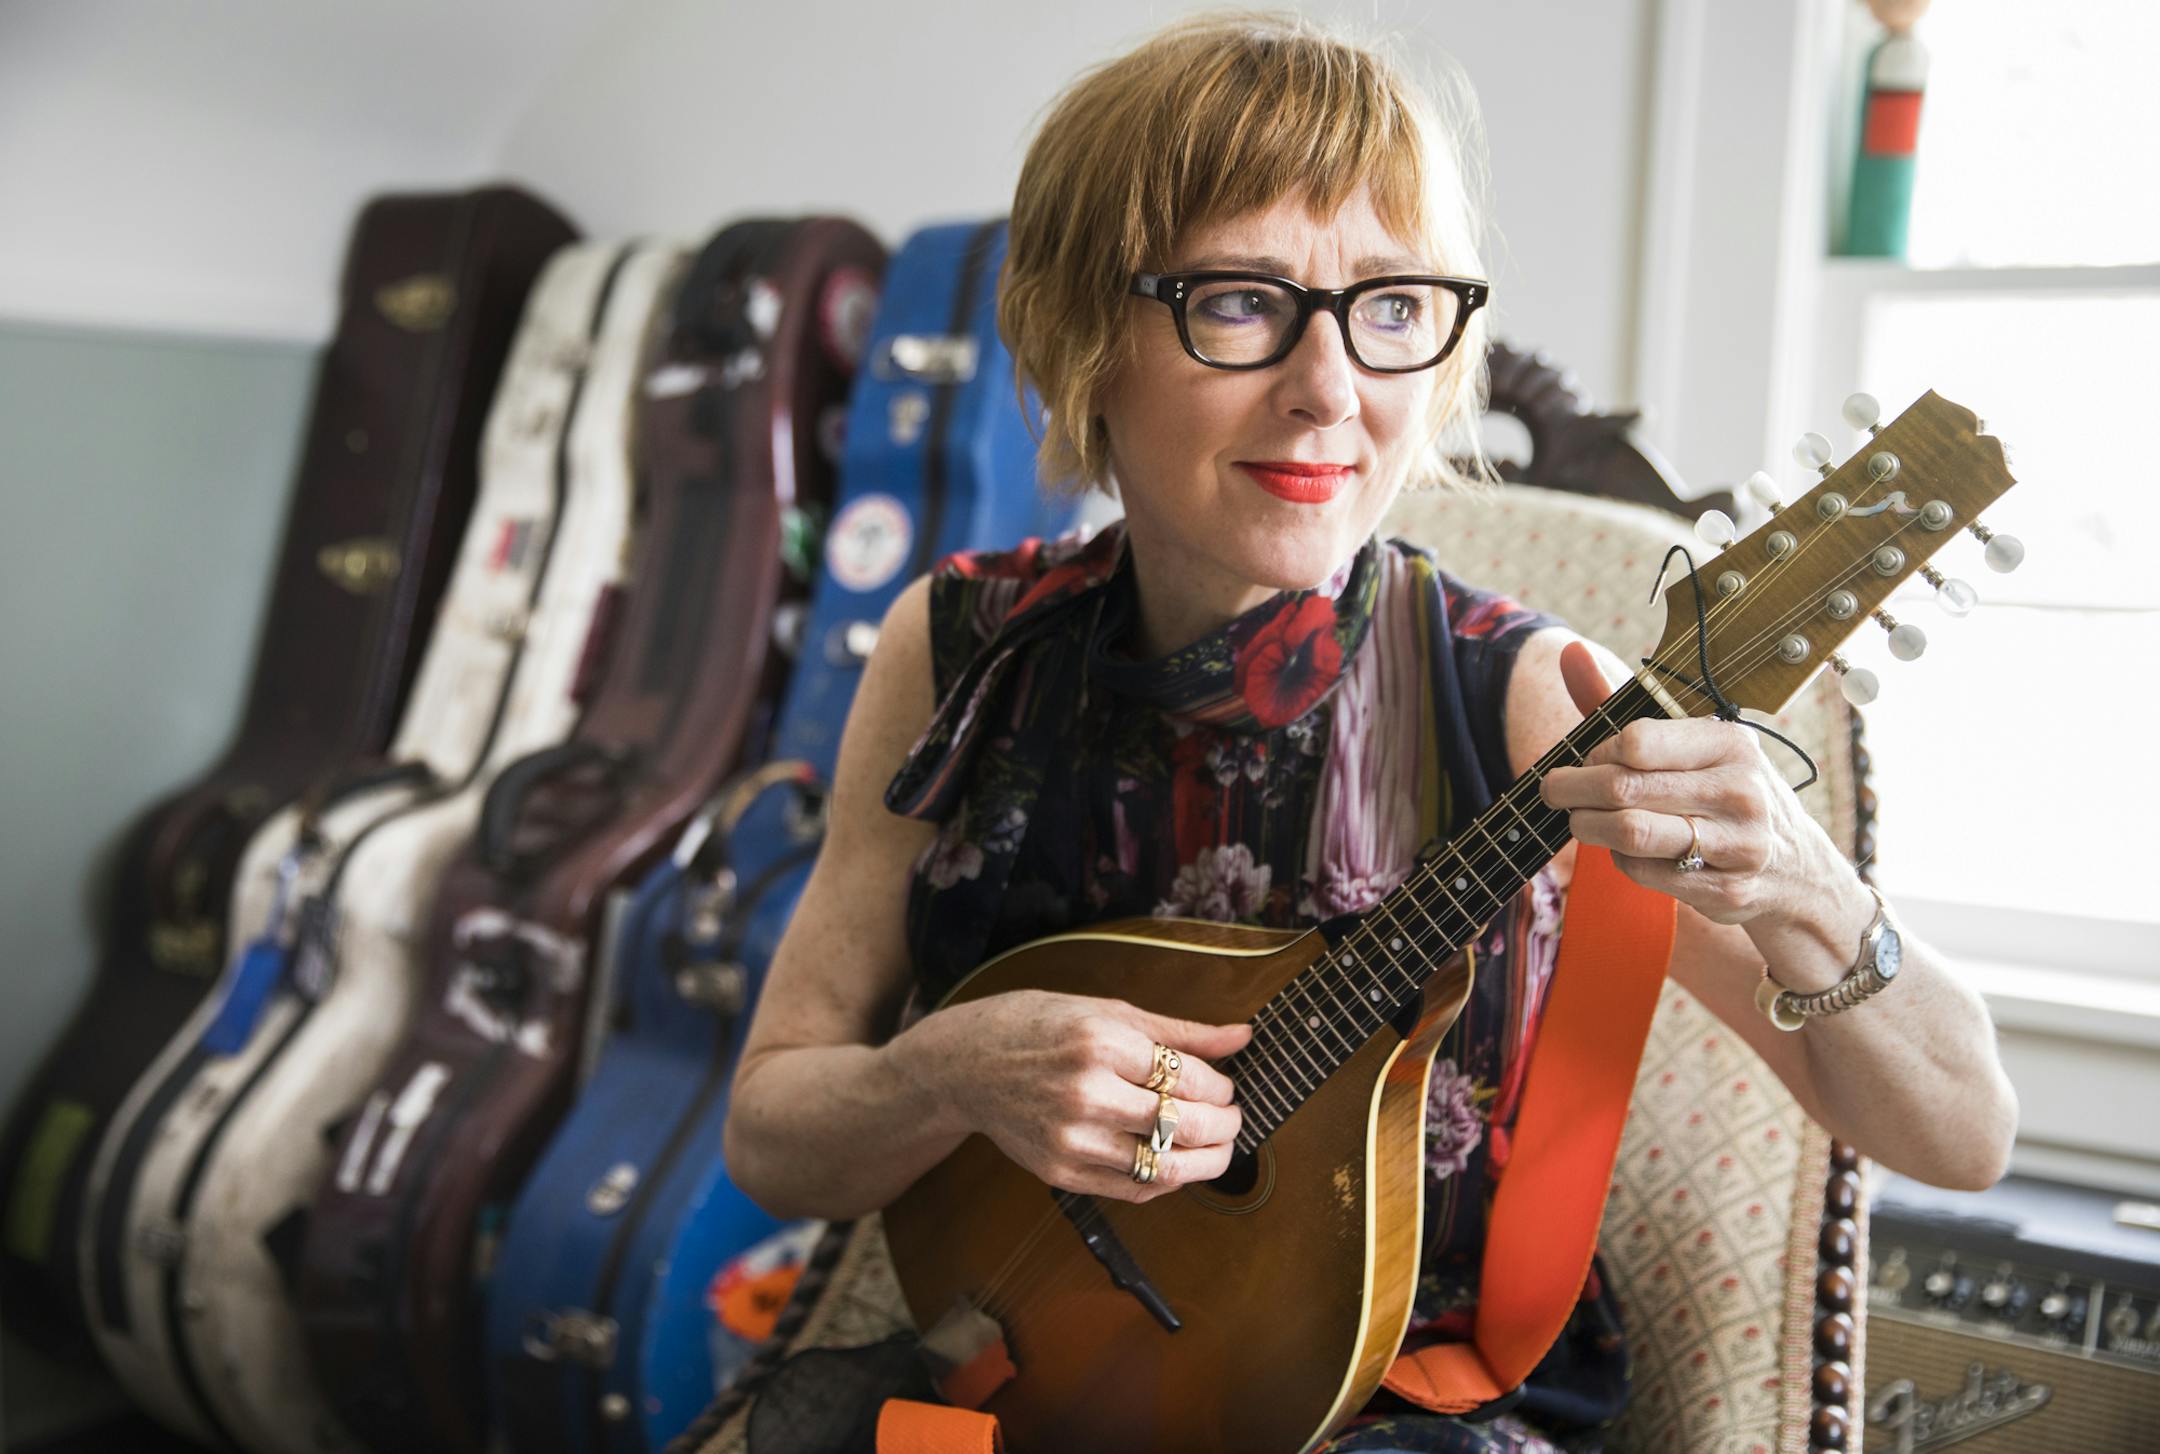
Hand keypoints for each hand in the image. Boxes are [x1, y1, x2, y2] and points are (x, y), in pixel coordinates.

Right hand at [906, 989, 1250, 1203]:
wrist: (966, 1065)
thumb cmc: (1039, 1027)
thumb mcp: (1108, 1011)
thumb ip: (1179, 1031)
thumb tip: (1242, 1036)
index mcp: (1100, 1043)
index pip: (1187, 1078)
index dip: (1221, 1087)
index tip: (1225, 1086)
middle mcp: (1085, 1093)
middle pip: (1182, 1125)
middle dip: (1225, 1127)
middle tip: (1233, 1119)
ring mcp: (1071, 1138)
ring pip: (1164, 1167)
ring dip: (1206, 1162)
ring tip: (1217, 1148)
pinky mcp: (1060, 1172)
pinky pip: (1132, 1190)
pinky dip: (1166, 1181)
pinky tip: (1176, 1163)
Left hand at [1538, 640, 1831, 926]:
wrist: (1794, 868)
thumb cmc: (1721, 791)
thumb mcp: (1688, 743)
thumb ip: (1622, 703)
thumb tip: (1569, 652)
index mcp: (1729, 743)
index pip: (1636, 740)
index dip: (1598, 752)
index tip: (1588, 759)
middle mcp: (1740, 790)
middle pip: (1623, 788)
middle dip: (1573, 790)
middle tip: (1555, 792)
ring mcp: (1738, 843)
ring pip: (1629, 833)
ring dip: (1588, 827)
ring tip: (1580, 820)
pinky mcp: (1727, 888)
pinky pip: (1644, 872)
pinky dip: (1620, 861)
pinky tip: (1625, 851)